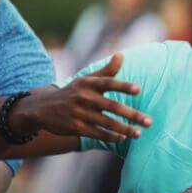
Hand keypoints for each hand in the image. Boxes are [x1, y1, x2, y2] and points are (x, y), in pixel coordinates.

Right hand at [14, 53, 151, 142]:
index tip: (138, 89)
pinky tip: (122, 138)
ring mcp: (79, 113)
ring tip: (139, 133)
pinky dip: (110, 136)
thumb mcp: (86, 79)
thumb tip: (121, 55)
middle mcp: (84, 97)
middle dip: (132, 115)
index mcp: (88, 84)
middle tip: (149, 121)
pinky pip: (97, 133)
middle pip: (112, 106)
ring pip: (106, 122)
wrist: (42, 108)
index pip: (108, 83)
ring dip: (124, 129)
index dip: (123, 86)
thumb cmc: (72, 92)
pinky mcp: (76, 127)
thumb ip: (106, 70)